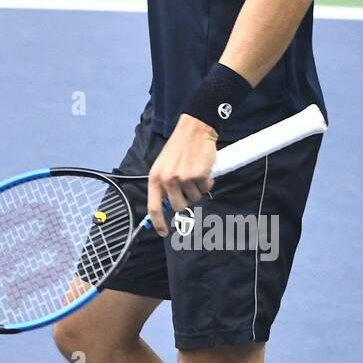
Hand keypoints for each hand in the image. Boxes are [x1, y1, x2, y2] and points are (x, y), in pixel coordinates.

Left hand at [147, 115, 217, 235]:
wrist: (194, 130)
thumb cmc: (179, 148)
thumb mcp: (164, 165)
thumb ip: (164, 184)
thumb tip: (168, 205)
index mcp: (155, 177)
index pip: (154, 207)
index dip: (158, 222)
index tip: (163, 232)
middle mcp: (167, 180)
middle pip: (179, 206)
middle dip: (187, 200)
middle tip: (189, 186)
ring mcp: (183, 178)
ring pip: (195, 198)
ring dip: (198, 188)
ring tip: (195, 171)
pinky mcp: (198, 175)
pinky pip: (206, 189)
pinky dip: (208, 182)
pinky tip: (203, 168)